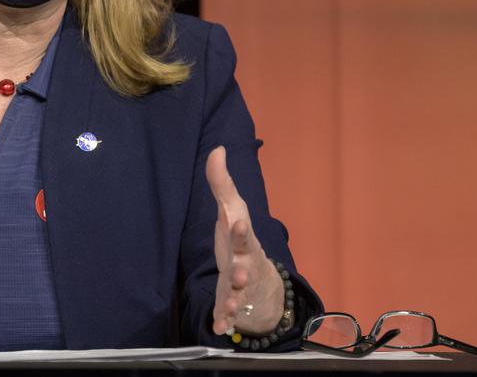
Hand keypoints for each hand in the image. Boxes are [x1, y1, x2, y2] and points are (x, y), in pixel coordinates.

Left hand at [206, 147, 283, 335]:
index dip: (239, 227)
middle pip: (244, 268)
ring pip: (237, 295)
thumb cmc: (239, 238)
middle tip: (239, 275)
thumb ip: (220, 183)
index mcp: (243, 240)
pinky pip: (228, 315)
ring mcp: (239, 286)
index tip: (236, 220)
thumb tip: (216, 149)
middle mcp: (244, 263)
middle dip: (242, 271)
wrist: (260, 277)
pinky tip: (218, 328)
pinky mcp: (232, 304)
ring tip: (228, 305)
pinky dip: (224, 321)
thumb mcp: (230, 210)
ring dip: (232, 300)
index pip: (241, 232)